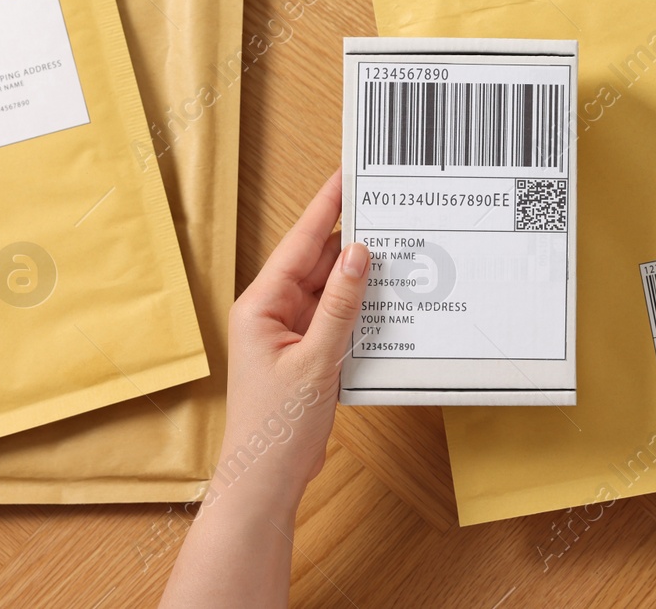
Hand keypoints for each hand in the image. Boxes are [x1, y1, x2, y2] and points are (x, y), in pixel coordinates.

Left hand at [213, 170, 368, 519]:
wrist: (265, 480)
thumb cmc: (275, 427)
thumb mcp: (316, 360)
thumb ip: (339, 304)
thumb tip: (358, 254)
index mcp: (261, 305)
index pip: (299, 243)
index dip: (325, 207)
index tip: (347, 176)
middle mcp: (272, 312)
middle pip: (315, 262)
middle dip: (350, 237)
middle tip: (386, 208)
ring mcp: (289, 332)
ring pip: (329, 289)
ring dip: (358, 276)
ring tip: (395, 247)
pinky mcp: (306, 353)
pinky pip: (335, 317)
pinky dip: (358, 307)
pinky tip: (385, 297)